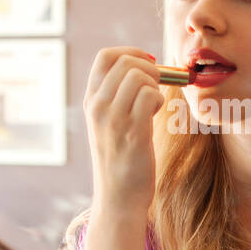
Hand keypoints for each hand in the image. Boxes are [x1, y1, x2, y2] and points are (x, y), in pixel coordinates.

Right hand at [82, 46, 163, 217]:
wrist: (119, 197)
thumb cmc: (121, 159)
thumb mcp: (109, 123)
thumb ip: (119, 96)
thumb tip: (146, 66)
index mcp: (91, 101)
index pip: (105, 56)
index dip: (131, 52)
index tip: (148, 63)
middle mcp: (97, 107)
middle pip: (125, 62)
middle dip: (149, 67)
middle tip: (157, 86)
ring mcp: (113, 119)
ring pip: (139, 76)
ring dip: (155, 85)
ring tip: (154, 104)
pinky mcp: (132, 132)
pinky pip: (150, 95)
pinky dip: (159, 100)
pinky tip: (156, 113)